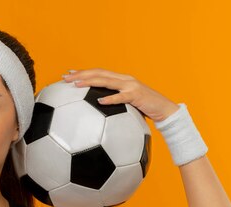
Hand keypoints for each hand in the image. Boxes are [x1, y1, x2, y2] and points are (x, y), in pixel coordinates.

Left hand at [62, 68, 179, 122]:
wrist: (165, 110)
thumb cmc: (145, 109)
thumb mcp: (127, 105)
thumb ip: (114, 104)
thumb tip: (98, 111)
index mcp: (121, 80)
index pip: (99, 72)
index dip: (84, 72)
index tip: (69, 73)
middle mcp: (125, 79)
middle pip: (99, 73)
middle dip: (81, 74)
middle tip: (65, 77)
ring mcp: (131, 86)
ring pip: (107, 81)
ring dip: (90, 81)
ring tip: (76, 84)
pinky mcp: (137, 96)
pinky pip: (121, 97)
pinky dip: (110, 99)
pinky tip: (99, 101)